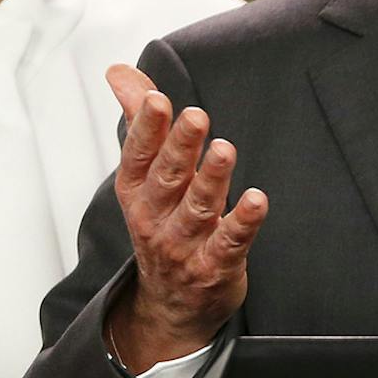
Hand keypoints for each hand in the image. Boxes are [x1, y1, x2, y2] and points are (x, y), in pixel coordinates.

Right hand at [102, 64, 267, 372]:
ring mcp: (184, 246)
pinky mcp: (214, 267)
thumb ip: (139, 119)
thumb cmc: (161, 225)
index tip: (157, 99)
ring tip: (224, 150)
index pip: (138, 155)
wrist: (169, 305)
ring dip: (212, 179)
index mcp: (136, 191)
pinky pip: (229, 243)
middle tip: (196, 116)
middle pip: (168, 178)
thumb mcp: (144, 175)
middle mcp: (155, 218)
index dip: (147, 128)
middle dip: (181, 147)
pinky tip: (257, 201)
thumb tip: (119, 72)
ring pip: (197, 209)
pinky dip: (243, 222)